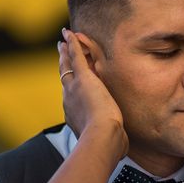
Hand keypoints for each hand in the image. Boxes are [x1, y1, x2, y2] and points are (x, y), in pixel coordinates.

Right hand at [58, 28, 127, 156]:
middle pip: (65, 76)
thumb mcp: (110, 142)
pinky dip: (72, 43)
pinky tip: (70, 33)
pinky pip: (76, 56)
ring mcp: (74, 88)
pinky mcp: (84, 78)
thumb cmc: (107, 146)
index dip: (70, 86)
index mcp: (73, 114)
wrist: (100, 139)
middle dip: (63, 64)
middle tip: (60, 52)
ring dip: (66, 51)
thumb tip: (123, 149)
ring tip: (64, 40)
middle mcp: (69, 99)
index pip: (71, 96)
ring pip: (68, 64)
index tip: (70, 80)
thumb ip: (115, 142)